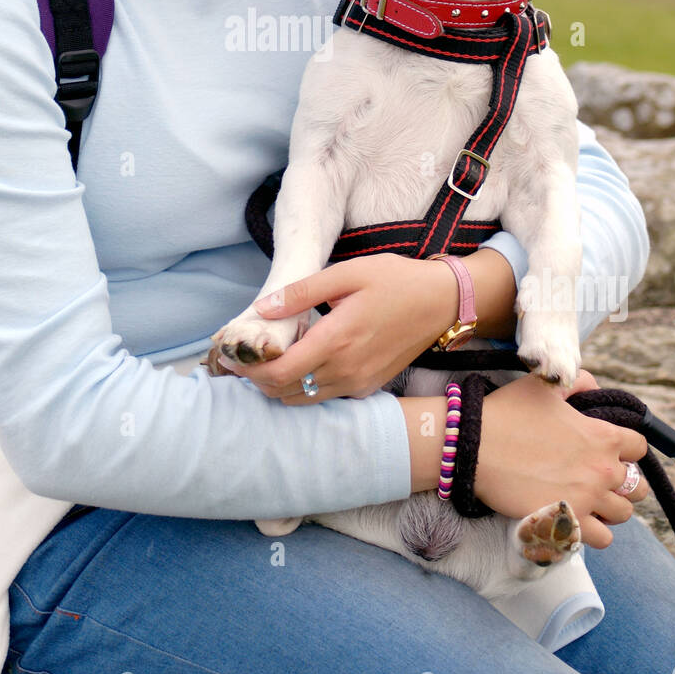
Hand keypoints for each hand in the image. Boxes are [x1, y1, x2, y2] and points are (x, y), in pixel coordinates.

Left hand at [217, 253, 458, 402]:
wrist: (441, 301)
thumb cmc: (395, 280)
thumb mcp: (347, 273)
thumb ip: (301, 293)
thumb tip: (262, 308)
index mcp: (336, 341)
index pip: (280, 373)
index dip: (250, 370)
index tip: (232, 356)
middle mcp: (346, 370)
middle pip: (286, 392)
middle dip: (259, 380)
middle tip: (245, 358)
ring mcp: (359, 383)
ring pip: (304, 399)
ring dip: (280, 385)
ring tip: (270, 358)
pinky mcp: (368, 386)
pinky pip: (326, 397)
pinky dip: (305, 387)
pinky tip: (304, 360)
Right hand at [475, 370, 649, 547]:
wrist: (474, 445)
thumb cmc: (506, 413)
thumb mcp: (543, 386)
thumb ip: (577, 382)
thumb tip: (593, 387)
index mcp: (602, 436)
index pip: (639, 446)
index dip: (626, 447)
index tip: (609, 449)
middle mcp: (602, 470)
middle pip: (637, 486)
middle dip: (623, 482)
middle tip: (599, 478)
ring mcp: (587, 499)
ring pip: (622, 514)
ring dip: (610, 508)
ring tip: (591, 501)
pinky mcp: (568, 521)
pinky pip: (601, 539)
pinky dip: (593, 532)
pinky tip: (577, 518)